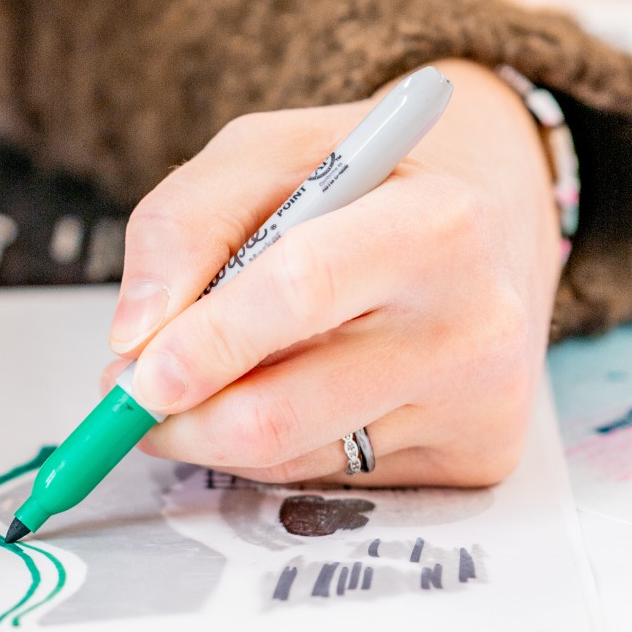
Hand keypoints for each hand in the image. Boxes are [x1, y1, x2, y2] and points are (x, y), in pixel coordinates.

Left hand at [107, 60, 560, 486]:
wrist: (497, 212)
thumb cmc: (365, 181)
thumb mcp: (267, 153)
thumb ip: (183, 225)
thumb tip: (134, 339)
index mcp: (437, 221)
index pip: (300, 293)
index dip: (205, 343)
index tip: (136, 374)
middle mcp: (476, 321)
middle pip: (282, 411)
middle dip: (182, 417)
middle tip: (134, 396)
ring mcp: (483, 401)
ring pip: (291, 458)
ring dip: (216, 431)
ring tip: (210, 375)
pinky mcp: (479, 456)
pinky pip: (327, 477)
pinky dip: (275, 448)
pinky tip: (294, 390)